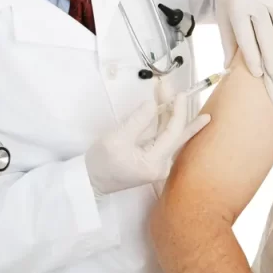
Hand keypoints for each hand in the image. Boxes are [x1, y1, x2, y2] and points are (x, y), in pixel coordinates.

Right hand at [84, 90, 210, 195]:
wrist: (91, 181)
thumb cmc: (101, 162)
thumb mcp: (117, 139)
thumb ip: (137, 121)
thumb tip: (152, 104)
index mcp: (155, 163)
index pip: (174, 133)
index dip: (178, 112)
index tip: (180, 94)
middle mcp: (163, 165)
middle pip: (177, 134)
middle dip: (178, 111)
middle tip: (181, 92)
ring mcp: (159, 163)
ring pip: (172, 135)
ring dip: (172, 115)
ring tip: (181, 99)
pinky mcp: (154, 159)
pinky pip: (165, 138)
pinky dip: (166, 123)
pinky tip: (173, 113)